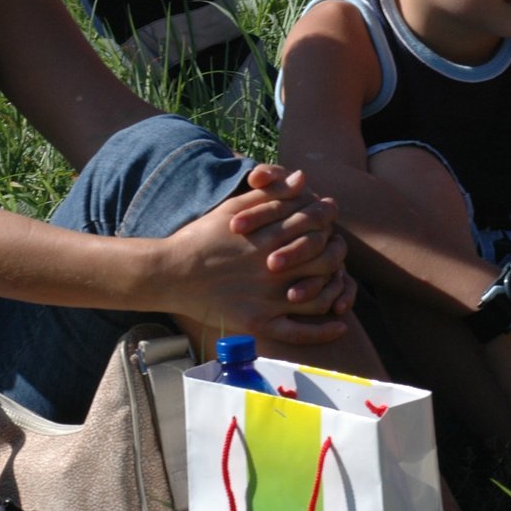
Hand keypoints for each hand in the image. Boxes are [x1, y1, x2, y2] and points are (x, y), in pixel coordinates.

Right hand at [162, 165, 348, 344]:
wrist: (171, 273)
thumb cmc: (201, 237)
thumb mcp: (233, 208)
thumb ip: (270, 195)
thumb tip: (302, 178)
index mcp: (270, 237)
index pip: (316, 229)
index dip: (327, 224)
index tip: (328, 224)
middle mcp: (275, 269)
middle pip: (325, 262)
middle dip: (336, 255)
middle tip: (335, 252)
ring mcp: (269, 298)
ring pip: (320, 298)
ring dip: (334, 290)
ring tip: (337, 284)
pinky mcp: (260, 322)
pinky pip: (300, 332)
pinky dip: (324, 331)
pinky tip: (338, 326)